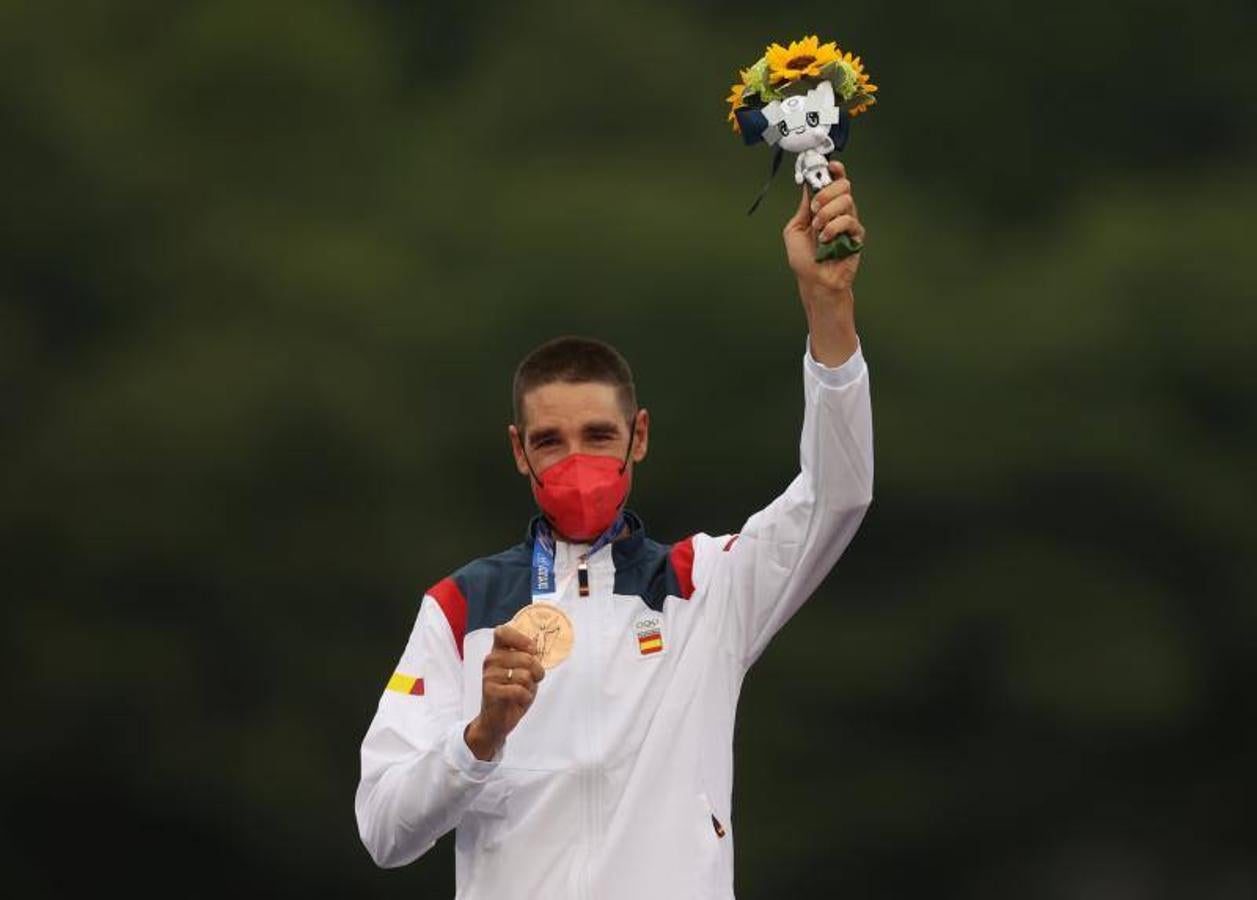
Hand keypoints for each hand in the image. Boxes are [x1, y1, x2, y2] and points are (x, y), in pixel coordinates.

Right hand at [464, 625, 544, 760]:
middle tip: (532, 681)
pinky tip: (519, 700)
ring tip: (522, 692)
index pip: (502, 632)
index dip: (521, 639)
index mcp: (498, 651)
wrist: (497, 720)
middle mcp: (491, 660)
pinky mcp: (490, 690)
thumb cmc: (513, 693)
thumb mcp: (524, 672)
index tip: (532, 650)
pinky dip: (525, 697)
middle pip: (526, 658)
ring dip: (530, 687)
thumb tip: (535, 648)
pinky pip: (519, 690)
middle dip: (537, 671)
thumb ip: (528, 658)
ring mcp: (489, 675)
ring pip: (524, 675)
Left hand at [782, 160, 863, 301]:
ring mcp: (848, 223)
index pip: (834, 182)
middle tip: (815, 209)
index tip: (829, 166)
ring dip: (827, 213)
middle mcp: (838, 212)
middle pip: (843, 185)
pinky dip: (833, 228)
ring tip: (818, 229)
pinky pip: (849, 221)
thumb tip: (809, 186)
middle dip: (826, 193)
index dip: (834, 170)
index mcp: (824, 208)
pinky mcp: (856, 235)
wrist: (815, 282)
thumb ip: (803, 208)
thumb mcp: (794, 229)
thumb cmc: (805, 260)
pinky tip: (826, 240)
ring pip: (846, 200)